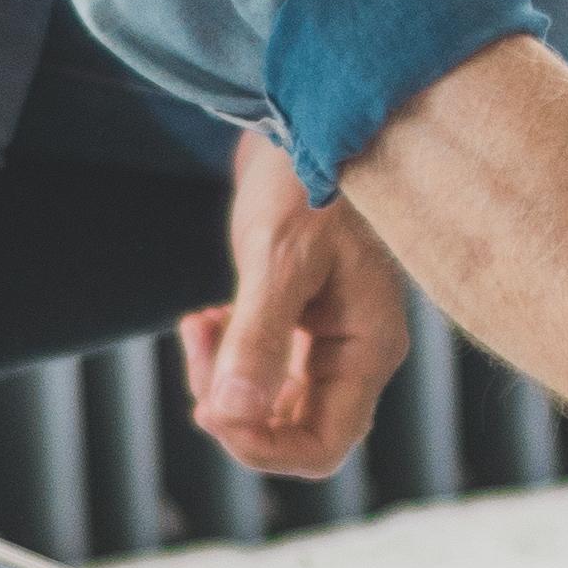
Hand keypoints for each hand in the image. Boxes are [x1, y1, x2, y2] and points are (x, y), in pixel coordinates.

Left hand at [183, 127, 412, 480]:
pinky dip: (226, 357)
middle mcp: (355, 353)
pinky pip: (262, 370)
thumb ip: (260, 338)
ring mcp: (330, 340)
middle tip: (201, 348)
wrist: (309, 120)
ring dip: (224, 382)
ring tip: (199, 323)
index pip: (323, 447)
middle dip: (235, 409)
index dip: (263, 448)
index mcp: (368, 348)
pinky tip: (206, 316)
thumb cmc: (308, 180)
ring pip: (271, 404)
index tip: (211, 408)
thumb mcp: (278, 257)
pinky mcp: (302, 320)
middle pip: (293, 431)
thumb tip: (231, 414)